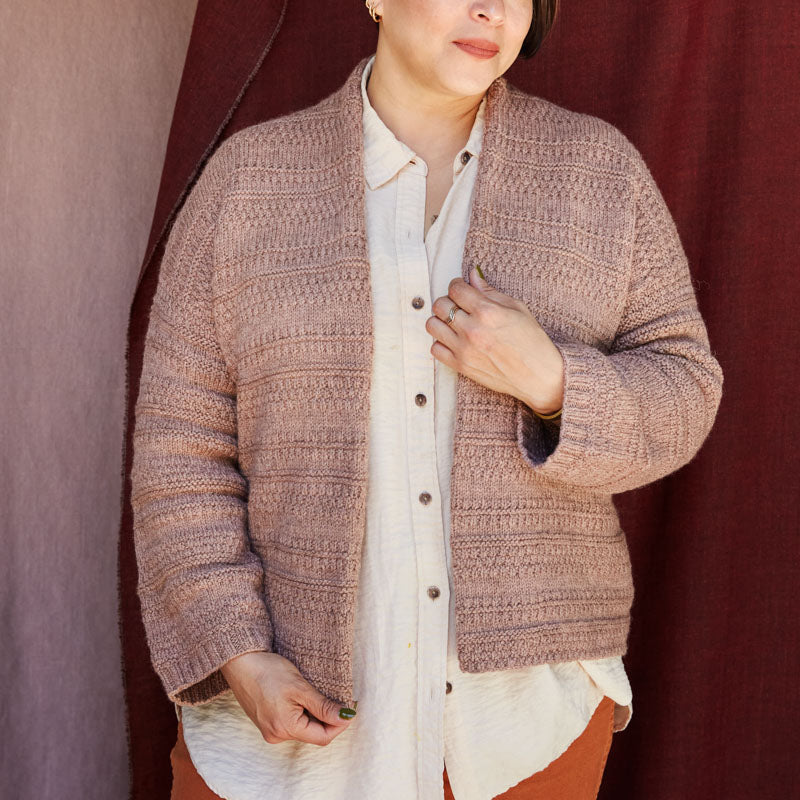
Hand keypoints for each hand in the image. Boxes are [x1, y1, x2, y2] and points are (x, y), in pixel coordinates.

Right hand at [220, 651, 355, 745]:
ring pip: (303, 728)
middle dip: (328, 719)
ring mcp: (270, 730)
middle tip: (339, 697)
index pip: (323, 737)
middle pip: (313, 734)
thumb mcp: (300, 687)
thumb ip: (323, 706)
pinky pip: (292, 723)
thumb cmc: (268, 671)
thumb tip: (345, 718)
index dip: (340, 724)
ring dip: (315, 715)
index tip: (350, 707)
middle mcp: (276, 735)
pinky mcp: (266, 722)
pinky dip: (302, 713)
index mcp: (285, 729)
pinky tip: (303, 697)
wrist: (240, 662)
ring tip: (319, 694)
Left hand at [426, 266, 563, 414]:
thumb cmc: (532, 341)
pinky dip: (441, 342)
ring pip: (432, 325)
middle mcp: (472, 329)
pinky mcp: (461, 366)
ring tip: (454, 323)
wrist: (538, 375)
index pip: (455, 289)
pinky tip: (454, 340)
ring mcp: (464, 349)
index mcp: (487, 312)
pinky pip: (435, 349)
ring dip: (440, 320)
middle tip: (459, 306)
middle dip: (448, 301)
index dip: (458, 285)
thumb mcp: (517, 308)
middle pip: (440, 305)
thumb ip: (490, 291)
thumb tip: (472, 274)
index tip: (462, 289)